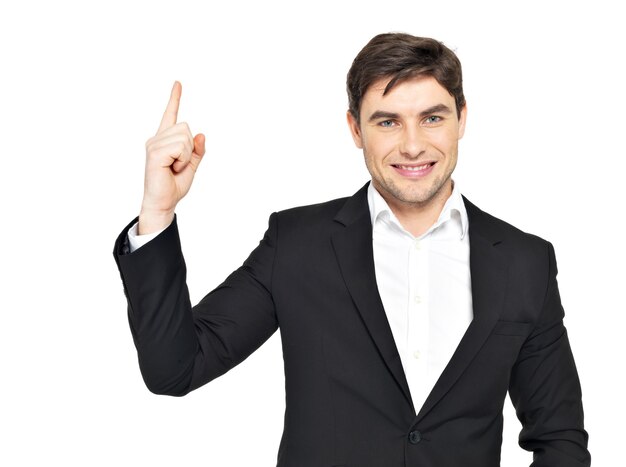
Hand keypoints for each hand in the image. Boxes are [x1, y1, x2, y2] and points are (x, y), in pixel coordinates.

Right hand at [139, 81, 205, 233]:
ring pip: (185, 137)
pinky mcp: (155, 152)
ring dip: (186, 156)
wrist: (163, 202)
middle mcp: (157, 139)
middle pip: (186, 127)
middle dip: (190, 148)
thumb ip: (197, 150)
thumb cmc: (173, 185)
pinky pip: (180, 147)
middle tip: (178, 165)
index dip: (174, 99)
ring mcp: (154, 144)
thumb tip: (201, 135)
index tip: (178, 83)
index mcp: (165, 140)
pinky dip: (182, 160)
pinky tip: (171, 168)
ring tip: (174, 167)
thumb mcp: (191, 166)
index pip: (170, 115)